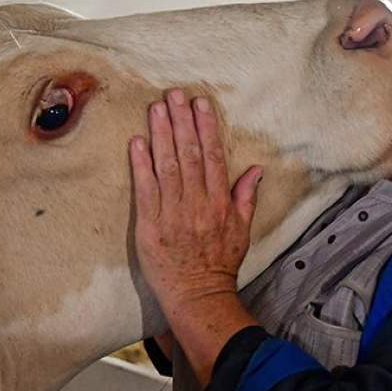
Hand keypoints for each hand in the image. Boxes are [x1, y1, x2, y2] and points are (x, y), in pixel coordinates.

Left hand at [129, 89, 262, 382]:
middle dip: (181, 122)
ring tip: (156, 109)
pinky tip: (137, 142)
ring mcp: (172, 213)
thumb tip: (254, 170)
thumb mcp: (242, 231)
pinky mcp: (150, 225)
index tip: (199, 103)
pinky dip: (141, 165)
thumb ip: (245, 197)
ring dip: (161, 134)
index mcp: (219, 202)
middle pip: (188, 154)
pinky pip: (145, 190)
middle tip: (174, 95)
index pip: (211, 156)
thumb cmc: (219, 264)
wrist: (198, 295)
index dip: (205, 127)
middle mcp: (197, 203)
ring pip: (167, 166)